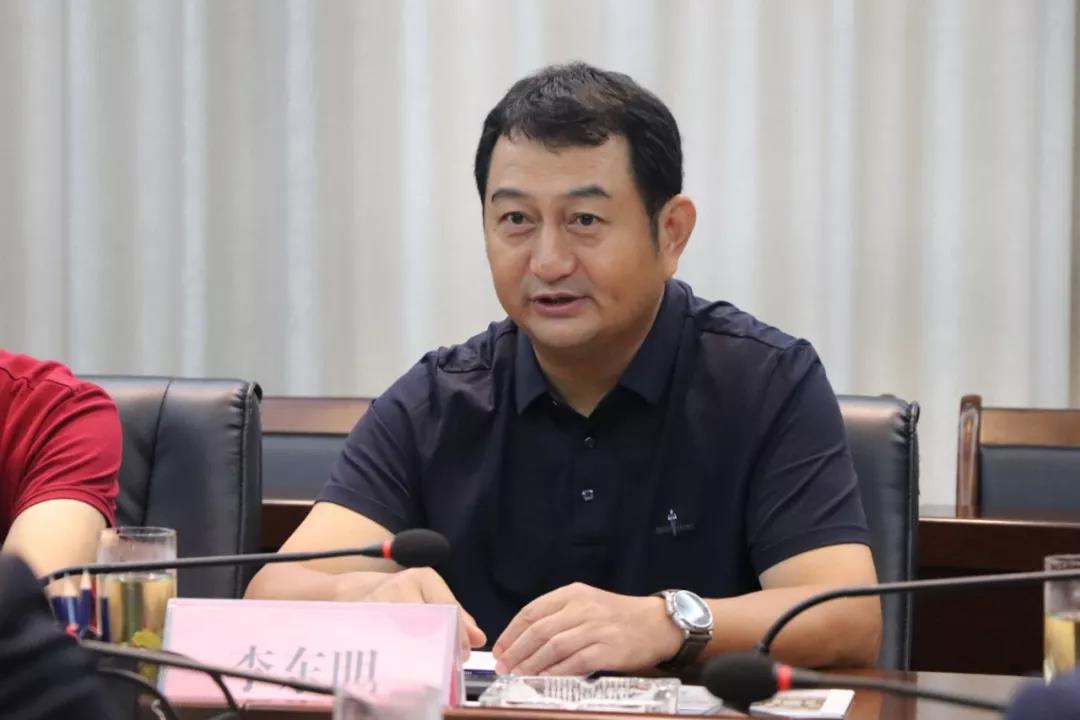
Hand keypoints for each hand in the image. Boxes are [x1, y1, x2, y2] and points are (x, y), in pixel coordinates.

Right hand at [335, 568, 485, 660]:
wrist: (352, 592)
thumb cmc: (398, 596)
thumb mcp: (428, 597)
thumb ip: (456, 616)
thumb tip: (479, 638)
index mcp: (422, 577)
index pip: (449, 608)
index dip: (460, 634)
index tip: (465, 653)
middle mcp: (401, 585)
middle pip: (430, 623)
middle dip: (442, 646)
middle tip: (447, 663)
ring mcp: (380, 602)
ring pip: (408, 635)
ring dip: (420, 654)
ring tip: (425, 665)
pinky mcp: (362, 620)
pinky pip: (386, 643)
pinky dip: (397, 655)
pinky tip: (402, 663)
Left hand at [492, 582, 683, 675]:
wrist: (657, 623)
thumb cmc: (618, 616)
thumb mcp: (587, 604)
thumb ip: (559, 616)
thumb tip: (524, 640)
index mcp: (573, 593)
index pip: (532, 611)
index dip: (511, 632)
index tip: (500, 649)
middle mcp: (583, 608)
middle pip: (539, 630)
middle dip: (516, 651)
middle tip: (503, 667)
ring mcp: (596, 628)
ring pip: (553, 647)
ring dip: (531, 664)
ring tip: (518, 676)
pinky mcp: (608, 649)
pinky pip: (575, 662)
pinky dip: (556, 672)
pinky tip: (544, 680)